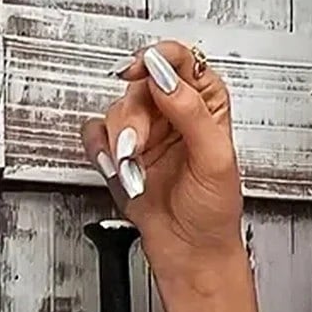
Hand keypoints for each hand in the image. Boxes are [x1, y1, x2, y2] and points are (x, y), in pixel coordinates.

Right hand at [81, 40, 243, 279]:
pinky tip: (119, 168)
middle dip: (135, 117)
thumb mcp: (215, 160)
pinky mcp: (123, 151)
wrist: (191, 253)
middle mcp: (175, 113)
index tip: (141, 71)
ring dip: (120, 140)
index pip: (181, 60)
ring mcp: (147, 131)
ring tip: (134, 168)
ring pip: (116, 108)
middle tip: (139, 145)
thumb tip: (165, 76)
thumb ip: (191, 112)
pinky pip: (96, 132)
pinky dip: (101, 150)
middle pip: (139, 84)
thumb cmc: (213, 214)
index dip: (158, 58)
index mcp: (206, 107)